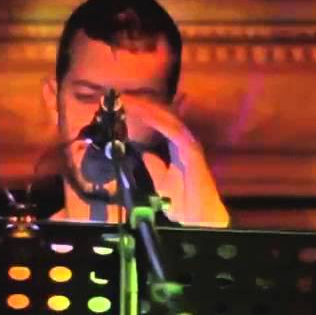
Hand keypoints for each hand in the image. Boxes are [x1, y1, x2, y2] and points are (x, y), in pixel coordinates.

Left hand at [122, 95, 228, 226]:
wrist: (198, 218)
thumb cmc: (181, 202)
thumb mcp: (158, 180)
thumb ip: (150, 164)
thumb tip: (136, 151)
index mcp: (174, 144)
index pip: (154, 122)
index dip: (138, 111)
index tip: (117, 104)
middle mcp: (181, 139)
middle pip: (159, 115)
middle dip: (138, 104)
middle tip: (117, 95)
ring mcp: (187, 142)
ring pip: (164, 117)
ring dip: (144, 107)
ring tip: (126, 100)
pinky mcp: (191, 149)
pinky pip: (172, 129)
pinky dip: (156, 120)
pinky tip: (142, 113)